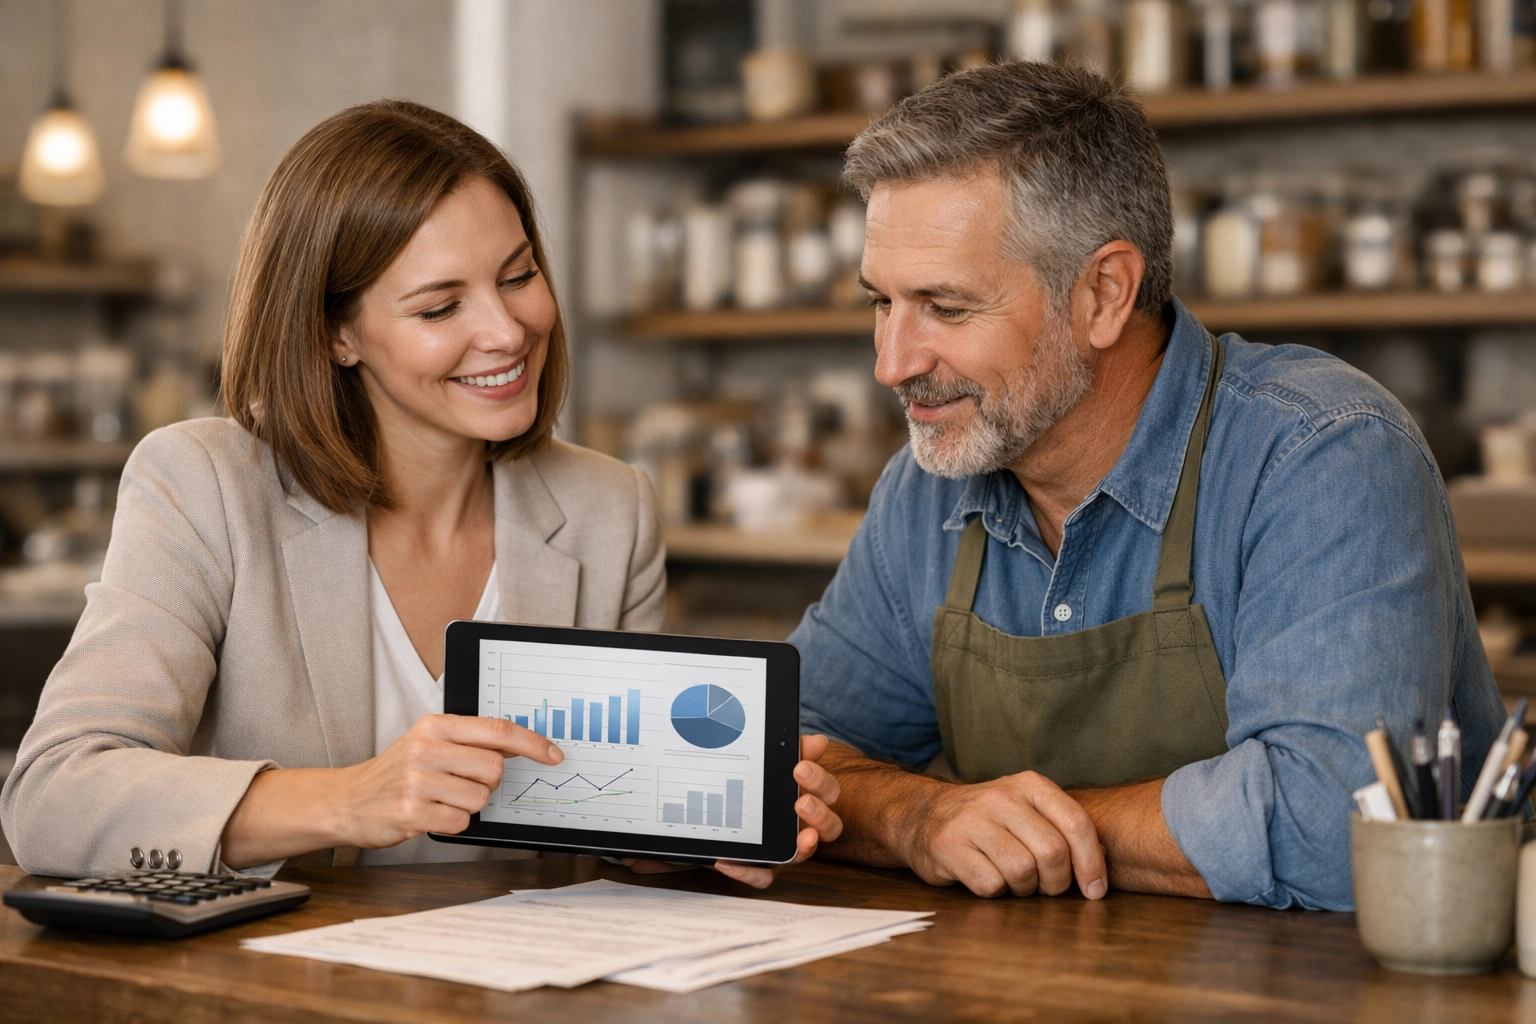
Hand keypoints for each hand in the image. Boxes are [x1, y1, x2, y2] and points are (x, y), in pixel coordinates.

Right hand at [337, 714, 562, 848]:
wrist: (346, 801)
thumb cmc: (395, 772)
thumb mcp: (428, 742)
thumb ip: (469, 740)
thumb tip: (521, 746)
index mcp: (435, 726)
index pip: (497, 730)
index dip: (532, 743)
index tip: (553, 754)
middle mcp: (426, 748)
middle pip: (495, 767)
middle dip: (488, 782)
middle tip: (462, 784)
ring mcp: (417, 781)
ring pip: (480, 797)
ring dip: (468, 805)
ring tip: (440, 799)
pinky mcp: (412, 812)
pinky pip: (461, 821)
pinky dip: (453, 822)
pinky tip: (431, 814)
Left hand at [713, 733, 841, 887]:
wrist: (723, 804)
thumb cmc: (762, 785)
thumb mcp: (776, 764)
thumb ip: (797, 751)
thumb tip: (817, 742)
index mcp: (811, 797)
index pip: (829, 792)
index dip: (820, 781)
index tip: (800, 768)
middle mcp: (804, 826)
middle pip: (830, 827)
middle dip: (820, 815)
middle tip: (802, 803)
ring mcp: (785, 848)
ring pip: (802, 854)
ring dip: (803, 847)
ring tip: (799, 839)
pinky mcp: (763, 866)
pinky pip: (763, 877)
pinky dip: (748, 872)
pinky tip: (727, 860)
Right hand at [901, 770, 1106, 899]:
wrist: (924, 816)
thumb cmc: (989, 821)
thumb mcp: (1027, 810)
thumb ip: (1062, 828)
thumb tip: (1104, 862)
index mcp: (1029, 785)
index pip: (1077, 823)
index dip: (1092, 863)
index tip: (1095, 889)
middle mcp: (1002, 796)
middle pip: (1053, 852)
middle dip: (1056, 882)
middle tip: (1045, 887)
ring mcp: (972, 820)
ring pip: (1023, 871)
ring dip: (1024, 889)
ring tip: (1013, 880)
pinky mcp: (949, 845)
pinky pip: (991, 884)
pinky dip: (996, 892)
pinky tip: (987, 878)